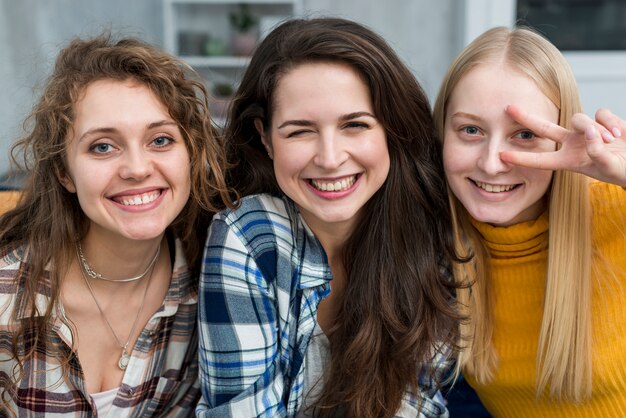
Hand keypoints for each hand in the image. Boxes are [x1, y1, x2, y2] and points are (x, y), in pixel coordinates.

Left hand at [500, 105, 625, 187]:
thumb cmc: (624, 171)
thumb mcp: (612, 169)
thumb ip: (600, 156)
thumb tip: (590, 137)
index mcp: (569, 160)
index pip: (540, 159)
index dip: (521, 158)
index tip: (501, 155)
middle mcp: (573, 144)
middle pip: (544, 128)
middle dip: (526, 117)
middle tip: (508, 108)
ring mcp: (586, 131)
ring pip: (579, 118)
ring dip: (595, 128)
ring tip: (612, 141)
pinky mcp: (601, 121)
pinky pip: (600, 113)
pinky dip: (611, 123)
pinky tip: (619, 134)